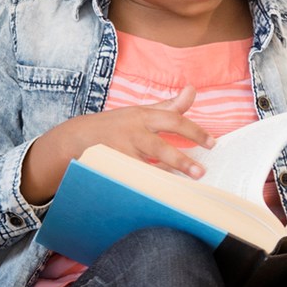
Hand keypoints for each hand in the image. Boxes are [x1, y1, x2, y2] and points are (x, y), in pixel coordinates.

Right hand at [23, 87, 212, 203]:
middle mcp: (131, 132)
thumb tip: (192, 90)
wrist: (74, 139)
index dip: (194, 131)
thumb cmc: (115, 125)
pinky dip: (142, 187)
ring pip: (144, 167)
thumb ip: (169, 106)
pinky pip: (129, 179)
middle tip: (200, 173)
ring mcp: (118, 151)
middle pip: (159, 147)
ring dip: (162, 179)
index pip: (173, 120)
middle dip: (180, 160)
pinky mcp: (108, 168)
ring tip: (180, 191)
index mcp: (142, 116)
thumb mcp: (140, 112)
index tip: (212, 143)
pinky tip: (157, 196)